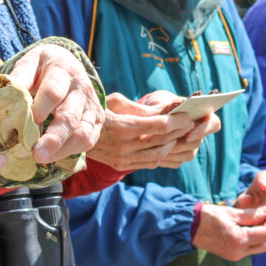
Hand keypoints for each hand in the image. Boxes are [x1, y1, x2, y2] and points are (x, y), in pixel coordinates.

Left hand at [7, 43, 104, 163]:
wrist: (66, 63)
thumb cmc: (42, 67)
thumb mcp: (29, 63)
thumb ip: (18, 79)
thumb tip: (2, 96)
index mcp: (62, 70)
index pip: (53, 92)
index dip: (39, 109)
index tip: (25, 123)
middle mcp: (81, 88)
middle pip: (70, 117)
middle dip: (53, 138)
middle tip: (36, 153)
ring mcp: (91, 106)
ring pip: (83, 133)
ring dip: (62, 149)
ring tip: (42, 158)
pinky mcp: (96, 120)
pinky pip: (89, 140)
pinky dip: (71, 151)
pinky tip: (53, 156)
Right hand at [88, 92, 212, 170]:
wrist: (71, 133)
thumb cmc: (96, 109)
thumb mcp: (114, 100)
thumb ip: (141, 106)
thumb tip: (169, 107)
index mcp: (122, 127)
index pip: (159, 126)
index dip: (177, 120)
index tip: (188, 114)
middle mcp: (123, 147)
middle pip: (163, 141)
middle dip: (181, 131)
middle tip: (193, 122)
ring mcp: (123, 159)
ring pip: (159, 155)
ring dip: (175, 144)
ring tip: (184, 134)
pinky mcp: (122, 166)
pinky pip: (150, 163)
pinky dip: (164, 154)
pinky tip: (169, 144)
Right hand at [191, 202, 265, 260]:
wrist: (188, 227)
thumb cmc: (207, 216)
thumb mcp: (230, 212)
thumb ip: (252, 214)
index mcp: (238, 240)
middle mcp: (238, 252)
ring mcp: (235, 256)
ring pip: (260, 248)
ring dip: (264, 236)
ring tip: (260, 221)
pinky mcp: (231, 256)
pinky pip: (250, 249)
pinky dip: (254, 239)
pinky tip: (251, 227)